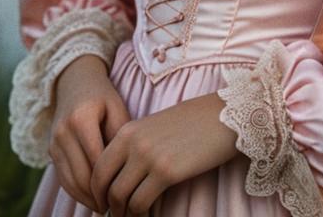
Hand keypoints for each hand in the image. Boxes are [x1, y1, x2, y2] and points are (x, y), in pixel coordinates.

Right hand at [49, 54, 130, 211]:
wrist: (75, 81)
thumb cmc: (103, 96)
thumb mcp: (117, 108)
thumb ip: (121, 135)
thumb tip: (127, 168)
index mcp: (81, 119)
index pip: (97, 159)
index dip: (111, 179)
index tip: (126, 192)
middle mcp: (63, 132)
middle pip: (81, 175)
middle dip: (98, 195)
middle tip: (117, 206)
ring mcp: (54, 142)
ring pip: (69, 181)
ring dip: (86, 198)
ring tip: (106, 206)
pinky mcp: (50, 150)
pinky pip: (63, 178)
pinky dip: (76, 192)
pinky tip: (92, 198)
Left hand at [90, 91, 239, 216]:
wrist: (225, 115)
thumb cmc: (193, 121)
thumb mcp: (155, 127)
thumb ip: (135, 146)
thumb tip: (121, 175)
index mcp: (128, 130)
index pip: (99, 167)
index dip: (98, 190)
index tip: (104, 201)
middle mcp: (134, 143)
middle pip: (105, 185)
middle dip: (107, 204)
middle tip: (116, 213)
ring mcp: (149, 157)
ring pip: (120, 197)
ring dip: (124, 212)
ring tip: (133, 215)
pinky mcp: (166, 172)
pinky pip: (141, 203)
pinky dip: (141, 214)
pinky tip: (148, 214)